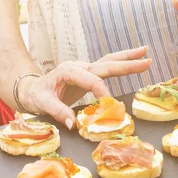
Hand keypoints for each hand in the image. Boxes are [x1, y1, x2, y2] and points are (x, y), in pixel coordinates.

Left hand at [18, 47, 150, 129]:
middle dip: (127, 64)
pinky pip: (106, 67)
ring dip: (127, 57)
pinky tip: (133, 59)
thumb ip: (58, 112)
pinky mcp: (88, 73)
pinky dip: (120, 63)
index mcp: (69, 71)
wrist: (30, 88)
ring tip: (145, 51)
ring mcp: (84, 68)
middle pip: (106, 64)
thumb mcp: (42, 104)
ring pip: (109, 61)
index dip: (103, 93)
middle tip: (147, 61)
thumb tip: (74, 125)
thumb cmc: (35, 95)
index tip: (110, 106)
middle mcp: (79, 66)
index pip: (92, 81)